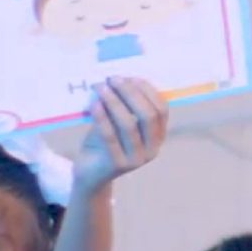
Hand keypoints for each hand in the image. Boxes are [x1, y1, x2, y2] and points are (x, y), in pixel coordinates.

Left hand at [74, 77, 169, 193]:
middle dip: (130, 93)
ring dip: (114, 102)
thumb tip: (119, 79)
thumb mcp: (117, 123)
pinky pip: (110, 137)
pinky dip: (102, 118)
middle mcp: (152, 149)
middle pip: (148, 116)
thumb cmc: (104, 143)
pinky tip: (94, 104)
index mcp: (158, 136)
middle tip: (113, 79)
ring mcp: (137, 159)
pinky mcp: (118, 165)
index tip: (130, 77)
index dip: (148, 91)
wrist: (90, 174)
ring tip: (100, 88)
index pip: (162, 109)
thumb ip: (123, 107)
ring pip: (129, 125)